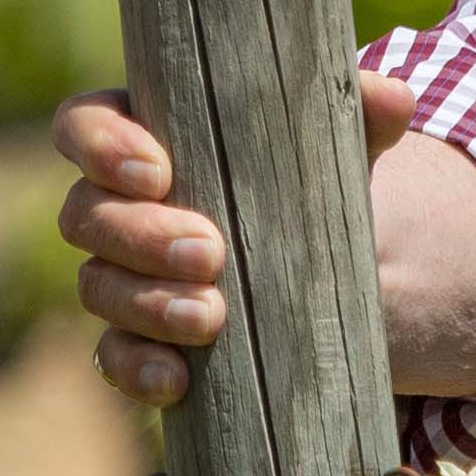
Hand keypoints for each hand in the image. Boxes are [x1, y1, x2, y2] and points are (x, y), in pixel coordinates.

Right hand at [51, 71, 475, 406]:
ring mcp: (118, 278)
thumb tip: (390, 96)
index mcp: (143, 139)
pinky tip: (177, 379)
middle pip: (86, 214)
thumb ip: (359, 115)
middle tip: (209, 251)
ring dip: (147, 304)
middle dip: (140, 235)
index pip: (84, 125)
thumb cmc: (305, 184)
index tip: (157, 170)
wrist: (322, 271)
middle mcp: (115, 207)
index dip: (99, 144)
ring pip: (97, 287)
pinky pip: (111, 357)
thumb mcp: (335, 147)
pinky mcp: (135, 340)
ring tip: (211, 317)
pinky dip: (137, 368)